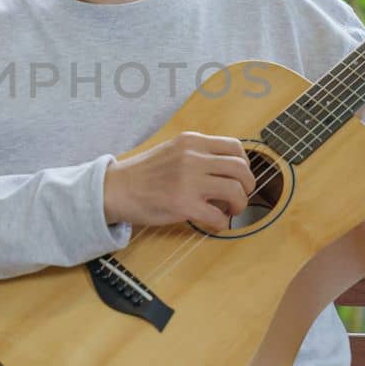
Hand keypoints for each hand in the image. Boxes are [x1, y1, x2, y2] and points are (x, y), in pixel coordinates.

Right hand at [103, 131, 255, 230]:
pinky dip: (223, 223)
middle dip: (248, 186)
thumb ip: (197, 154)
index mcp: (191, 142)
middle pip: (241, 168)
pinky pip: (218, 216)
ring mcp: (189, 181)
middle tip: (241, 196)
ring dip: (240, 203)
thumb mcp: (172, 151)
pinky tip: (215, 222)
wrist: (116, 189)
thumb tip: (226, 170)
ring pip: (236, 190)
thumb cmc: (142, 174)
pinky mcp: (184, 204)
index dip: (244, 164)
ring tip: (230, 210)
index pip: (235, 147)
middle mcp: (192, 157)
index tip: (239, 176)